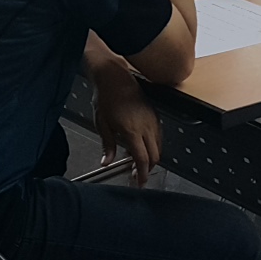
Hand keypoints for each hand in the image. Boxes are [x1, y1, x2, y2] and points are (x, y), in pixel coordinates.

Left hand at [90, 66, 159, 186]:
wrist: (114, 76)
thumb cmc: (106, 97)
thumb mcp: (102, 124)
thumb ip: (107, 145)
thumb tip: (107, 162)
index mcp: (132, 131)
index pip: (143, 159)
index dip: (142, 174)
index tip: (139, 183)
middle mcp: (146, 127)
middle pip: (155, 156)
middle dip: (148, 169)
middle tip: (136, 175)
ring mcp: (152, 120)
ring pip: (158, 146)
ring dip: (151, 157)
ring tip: (137, 162)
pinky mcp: (154, 114)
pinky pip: (158, 135)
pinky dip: (152, 145)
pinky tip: (141, 146)